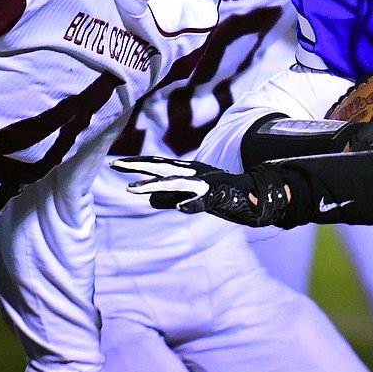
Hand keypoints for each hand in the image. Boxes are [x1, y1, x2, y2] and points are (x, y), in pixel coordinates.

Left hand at [113, 156, 289, 227]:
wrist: (257, 196)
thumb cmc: (224, 195)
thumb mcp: (193, 194)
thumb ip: (171, 197)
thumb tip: (149, 198)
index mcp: (188, 170)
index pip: (158, 164)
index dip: (138, 163)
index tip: (116, 164)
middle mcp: (194, 173)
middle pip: (161, 167)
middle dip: (138, 167)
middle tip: (115, 165)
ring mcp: (206, 184)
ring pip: (176, 184)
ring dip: (154, 186)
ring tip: (133, 190)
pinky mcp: (219, 197)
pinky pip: (203, 201)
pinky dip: (191, 204)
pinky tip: (181, 208)